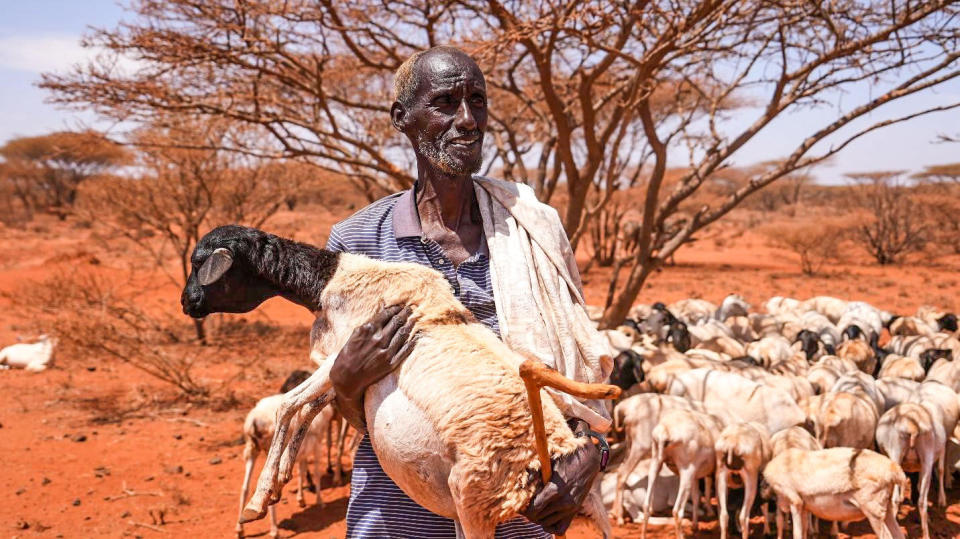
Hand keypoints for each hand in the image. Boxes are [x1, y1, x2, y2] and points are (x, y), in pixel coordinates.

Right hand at [330, 305, 417, 430]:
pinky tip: (415, 337)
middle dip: (404, 314)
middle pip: (396, 322)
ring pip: (402, 334)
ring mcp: (386, 351)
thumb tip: (380, 315)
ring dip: (409, 325)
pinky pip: (405, 350)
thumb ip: (368, 325)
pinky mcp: (390, 363)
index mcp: (368, 330)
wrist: (346, 378)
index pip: (386, 315)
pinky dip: (411, 343)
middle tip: (410, 309)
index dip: (395, 309)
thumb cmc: (347, 356)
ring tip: (414, 320)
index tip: (399, 306)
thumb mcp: (355, 336)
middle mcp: (378, 339)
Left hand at [521, 419, 600, 534]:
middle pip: (538, 518)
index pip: (533, 510)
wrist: (588, 461)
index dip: (524, 509)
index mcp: (554, 490)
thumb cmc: (564, 459)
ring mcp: (571, 508)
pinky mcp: (575, 510)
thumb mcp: (547, 464)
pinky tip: (547, 516)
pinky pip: (560, 528)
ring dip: (539, 518)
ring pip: (547, 524)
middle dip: (529, 513)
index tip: (519, 505)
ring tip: (537, 508)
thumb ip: (533, 475)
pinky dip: (551, 526)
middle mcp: (563, 503)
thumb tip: (519, 486)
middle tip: (525, 506)